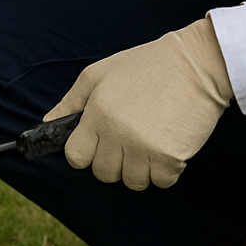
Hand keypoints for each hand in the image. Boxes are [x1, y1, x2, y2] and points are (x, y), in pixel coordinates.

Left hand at [45, 18, 233, 190]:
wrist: (198, 62)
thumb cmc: (147, 66)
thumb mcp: (101, 73)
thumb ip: (71, 101)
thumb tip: (47, 124)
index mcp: (97, 112)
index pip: (76, 157)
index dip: (86, 152)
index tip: (100, 143)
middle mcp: (117, 133)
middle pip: (103, 173)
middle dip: (114, 160)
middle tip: (131, 137)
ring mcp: (143, 147)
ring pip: (131, 182)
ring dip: (141, 168)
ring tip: (151, 140)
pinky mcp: (170, 157)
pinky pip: (160, 182)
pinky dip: (166, 170)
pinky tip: (169, 145)